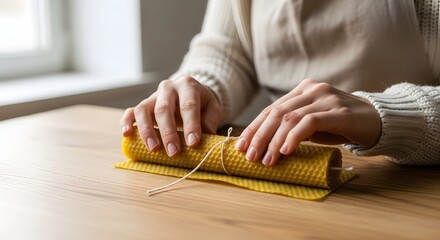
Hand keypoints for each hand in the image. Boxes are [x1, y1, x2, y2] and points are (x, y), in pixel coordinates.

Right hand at [120, 76, 221, 156]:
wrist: (190, 92)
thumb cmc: (202, 103)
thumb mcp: (212, 108)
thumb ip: (210, 122)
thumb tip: (208, 141)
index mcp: (188, 86)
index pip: (188, 105)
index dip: (190, 125)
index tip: (193, 143)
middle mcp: (168, 88)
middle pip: (164, 109)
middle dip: (168, 132)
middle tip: (174, 152)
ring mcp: (153, 96)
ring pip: (144, 110)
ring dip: (147, 131)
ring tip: (153, 148)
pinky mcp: (143, 105)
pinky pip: (130, 111)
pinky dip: (127, 122)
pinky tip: (127, 134)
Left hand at [235, 78, 380, 165]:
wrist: (379, 120)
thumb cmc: (342, 125)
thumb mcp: (313, 125)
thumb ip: (292, 128)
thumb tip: (263, 147)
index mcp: (302, 90)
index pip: (271, 110)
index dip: (254, 128)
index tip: (241, 146)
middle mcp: (311, 90)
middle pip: (276, 113)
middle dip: (259, 136)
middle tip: (250, 156)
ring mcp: (325, 98)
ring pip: (290, 118)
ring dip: (274, 141)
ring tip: (267, 160)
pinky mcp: (338, 111)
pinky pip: (310, 122)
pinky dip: (295, 136)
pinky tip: (287, 151)